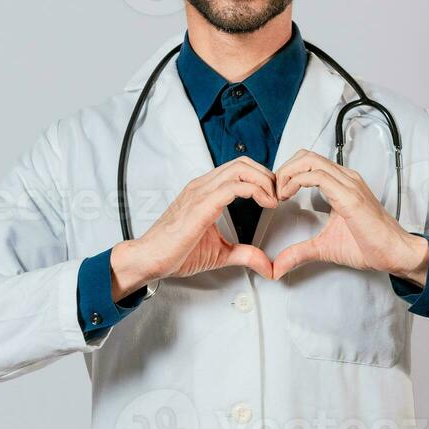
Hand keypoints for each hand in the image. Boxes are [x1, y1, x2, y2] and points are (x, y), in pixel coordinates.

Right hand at [113, 157, 277, 291]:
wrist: (150, 259)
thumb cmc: (175, 252)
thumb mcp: (220, 253)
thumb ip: (244, 254)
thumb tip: (266, 265)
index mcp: (205, 191)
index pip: (238, 169)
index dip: (261, 178)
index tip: (274, 197)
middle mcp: (202, 186)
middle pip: (243, 162)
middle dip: (267, 175)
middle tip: (278, 196)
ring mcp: (201, 192)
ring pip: (241, 169)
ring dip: (265, 181)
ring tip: (274, 200)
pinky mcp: (201, 205)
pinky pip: (234, 186)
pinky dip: (256, 191)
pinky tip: (265, 204)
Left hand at [271, 149, 427, 281]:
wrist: (395, 253)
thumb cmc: (370, 246)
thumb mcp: (325, 248)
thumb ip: (300, 253)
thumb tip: (278, 267)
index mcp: (341, 184)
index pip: (308, 163)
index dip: (287, 174)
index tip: (275, 195)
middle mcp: (345, 178)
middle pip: (305, 155)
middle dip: (283, 170)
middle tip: (273, 192)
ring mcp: (348, 184)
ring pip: (309, 160)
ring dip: (286, 174)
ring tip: (278, 194)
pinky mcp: (349, 196)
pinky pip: (317, 176)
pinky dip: (296, 181)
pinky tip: (288, 196)